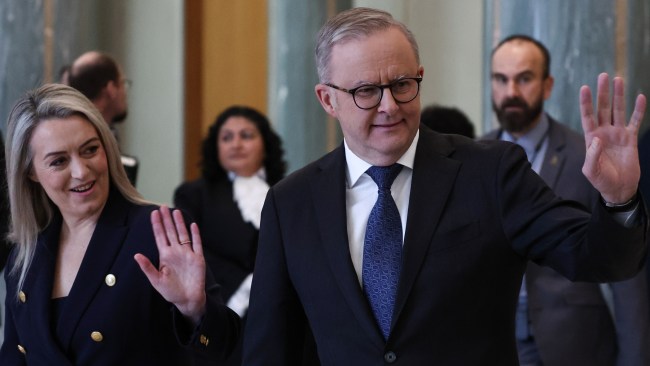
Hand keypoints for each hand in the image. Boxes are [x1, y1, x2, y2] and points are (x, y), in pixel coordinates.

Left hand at [134, 205, 206, 324]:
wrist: (188, 300)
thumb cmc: (171, 291)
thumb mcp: (156, 280)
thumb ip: (147, 267)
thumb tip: (136, 255)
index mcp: (165, 256)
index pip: (160, 236)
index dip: (157, 225)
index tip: (153, 213)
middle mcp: (176, 252)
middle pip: (171, 232)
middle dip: (167, 219)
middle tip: (163, 207)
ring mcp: (187, 254)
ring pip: (183, 234)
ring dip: (179, 223)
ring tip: (176, 211)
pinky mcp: (198, 258)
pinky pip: (197, 243)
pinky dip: (195, 234)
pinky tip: (193, 225)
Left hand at [580, 73, 646, 203]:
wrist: (619, 188)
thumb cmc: (601, 180)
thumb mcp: (591, 171)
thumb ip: (592, 155)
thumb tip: (596, 139)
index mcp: (591, 138)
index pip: (587, 116)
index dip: (586, 103)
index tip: (584, 88)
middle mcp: (604, 132)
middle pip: (603, 108)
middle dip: (603, 93)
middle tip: (603, 76)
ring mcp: (617, 134)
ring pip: (618, 110)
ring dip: (619, 96)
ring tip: (619, 79)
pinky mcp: (630, 139)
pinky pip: (635, 121)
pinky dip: (638, 110)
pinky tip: (640, 97)